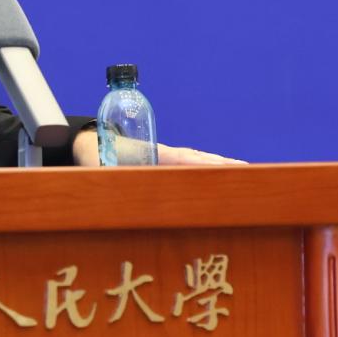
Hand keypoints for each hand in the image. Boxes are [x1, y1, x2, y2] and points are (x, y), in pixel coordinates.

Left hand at [71, 130, 243, 166]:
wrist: (90, 141)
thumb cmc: (95, 157)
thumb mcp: (101, 172)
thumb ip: (112, 182)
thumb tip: (119, 195)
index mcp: (152, 153)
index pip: (185, 159)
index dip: (205, 164)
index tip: (225, 168)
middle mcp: (163, 151)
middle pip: (198, 157)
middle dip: (221, 164)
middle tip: (246, 171)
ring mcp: (165, 154)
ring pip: (196, 158)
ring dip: (217, 164)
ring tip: (241, 172)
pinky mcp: (163, 159)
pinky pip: (190, 161)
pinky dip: (207, 165)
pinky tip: (218, 172)